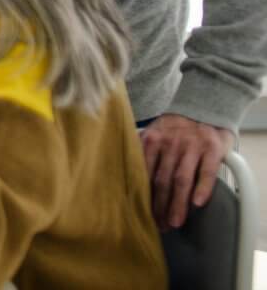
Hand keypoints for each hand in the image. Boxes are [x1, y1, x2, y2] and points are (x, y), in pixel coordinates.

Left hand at [141, 112, 235, 228]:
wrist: (202, 107)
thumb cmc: (173, 128)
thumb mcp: (153, 133)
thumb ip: (141, 151)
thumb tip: (121, 174)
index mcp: (151, 140)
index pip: (145, 172)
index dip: (144, 195)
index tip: (142, 214)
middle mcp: (170, 143)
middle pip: (162, 180)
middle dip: (159, 205)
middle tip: (159, 226)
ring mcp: (192, 145)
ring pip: (182, 179)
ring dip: (178, 203)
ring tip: (174, 222)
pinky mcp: (212, 148)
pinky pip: (207, 171)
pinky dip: (202, 188)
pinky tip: (197, 203)